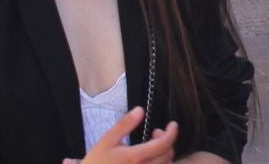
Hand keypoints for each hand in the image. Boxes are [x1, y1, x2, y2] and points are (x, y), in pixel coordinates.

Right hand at [63, 106, 178, 163]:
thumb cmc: (95, 163)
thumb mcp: (106, 141)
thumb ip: (124, 125)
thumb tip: (140, 110)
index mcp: (135, 157)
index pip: (164, 144)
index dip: (172, 132)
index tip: (172, 124)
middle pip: (168, 155)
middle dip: (166, 141)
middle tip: (155, 133)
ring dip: (164, 154)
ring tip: (152, 147)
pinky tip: (148, 159)